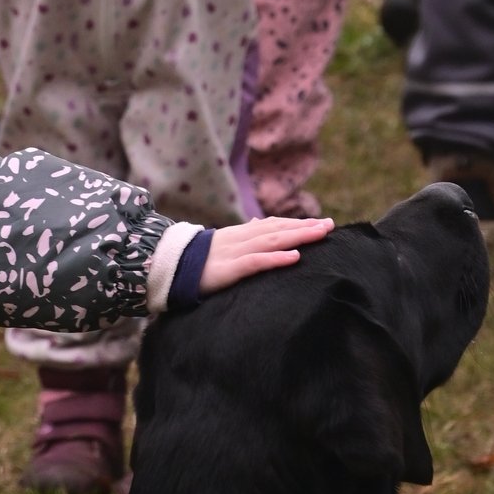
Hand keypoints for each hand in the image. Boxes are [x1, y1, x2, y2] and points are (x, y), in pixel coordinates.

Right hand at [199, 215, 333, 292]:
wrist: (164, 270)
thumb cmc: (192, 262)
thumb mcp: (220, 246)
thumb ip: (242, 236)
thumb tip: (260, 223)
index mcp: (237, 235)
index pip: (272, 225)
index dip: (296, 223)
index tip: (320, 223)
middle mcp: (238, 239)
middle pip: (277, 229)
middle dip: (304, 227)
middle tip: (330, 225)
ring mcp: (233, 253)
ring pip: (271, 241)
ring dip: (297, 236)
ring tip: (319, 234)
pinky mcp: (227, 270)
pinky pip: (255, 262)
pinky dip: (276, 258)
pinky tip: (294, 257)